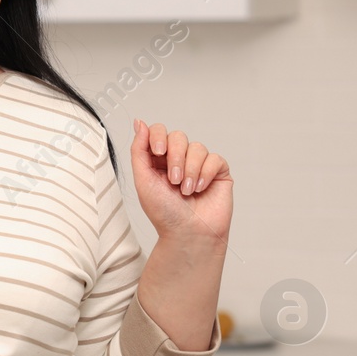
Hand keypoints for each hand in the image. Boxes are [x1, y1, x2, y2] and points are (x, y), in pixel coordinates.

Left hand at [130, 119, 232, 246]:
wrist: (188, 233)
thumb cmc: (164, 212)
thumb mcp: (143, 180)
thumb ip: (139, 150)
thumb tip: (139, 122)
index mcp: (158, 160)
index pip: (158, 131)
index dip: (158, 136)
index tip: (158, 152)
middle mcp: (178, 159)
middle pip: (178, 136)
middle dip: (175, 157)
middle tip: (173, 180)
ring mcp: (199, 164)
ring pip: (197, 147)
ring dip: (190, 170)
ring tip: (186, 191)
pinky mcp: (218, 172)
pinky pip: (214, 158)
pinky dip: (205, 174)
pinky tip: (200, 189)